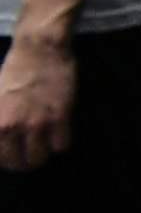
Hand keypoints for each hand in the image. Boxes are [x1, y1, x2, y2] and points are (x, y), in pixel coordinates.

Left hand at [0, 38, 70, 174]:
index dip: (7, 160)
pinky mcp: (61, 116)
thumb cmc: (12, 71)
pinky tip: (57, 132)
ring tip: (43, 145)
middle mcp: (15, 127)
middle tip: (29, 154)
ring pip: (42, 157)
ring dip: (43, 154)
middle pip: (21, 163)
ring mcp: (39, 122)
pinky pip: (62, 145)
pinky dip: (60, 142)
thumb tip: (2, 136)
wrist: (39, 49)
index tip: (12, 155)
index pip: (1, 158)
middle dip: (25, 162)